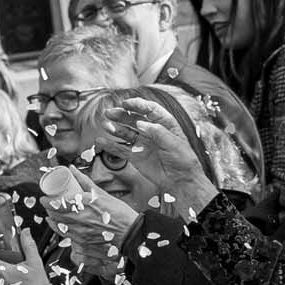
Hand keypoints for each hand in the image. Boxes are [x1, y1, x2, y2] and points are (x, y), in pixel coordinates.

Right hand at [101, 98, 219, 216]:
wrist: (180, 180)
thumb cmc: (183, 161)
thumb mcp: (174, 143)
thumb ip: (157, 132)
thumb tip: (141, 123)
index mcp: (165, 125)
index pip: (150, 110)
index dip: (138, 105)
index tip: (126, 104)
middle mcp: (152, 132)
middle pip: (134, 119)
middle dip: (122, 115)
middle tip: (109, 113)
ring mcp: (142, 144)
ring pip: (126, 133)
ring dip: (115, 128)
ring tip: (106, 125)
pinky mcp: (135, 156)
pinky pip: (120, 149)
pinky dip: (110, 145)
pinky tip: (101, 141)